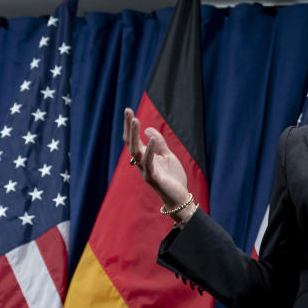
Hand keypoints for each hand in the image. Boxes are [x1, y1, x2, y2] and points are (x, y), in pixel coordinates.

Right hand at [123, 108, 194, 223]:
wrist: (179, 197)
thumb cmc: (172, 177)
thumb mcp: (168, 155)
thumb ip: (159, 143)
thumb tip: (147, 129)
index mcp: (145, 156)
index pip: (134, 139)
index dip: (130, 126)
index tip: (128, 111)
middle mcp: (141, 162)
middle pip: (131, 143)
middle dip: (129, 127)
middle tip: (128, 111)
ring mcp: (145, 170)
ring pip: (135, 151)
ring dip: (135, 135)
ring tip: (136, 120)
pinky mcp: (153, 178)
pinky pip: (149, 163)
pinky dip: (150, 150)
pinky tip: (152, 139)